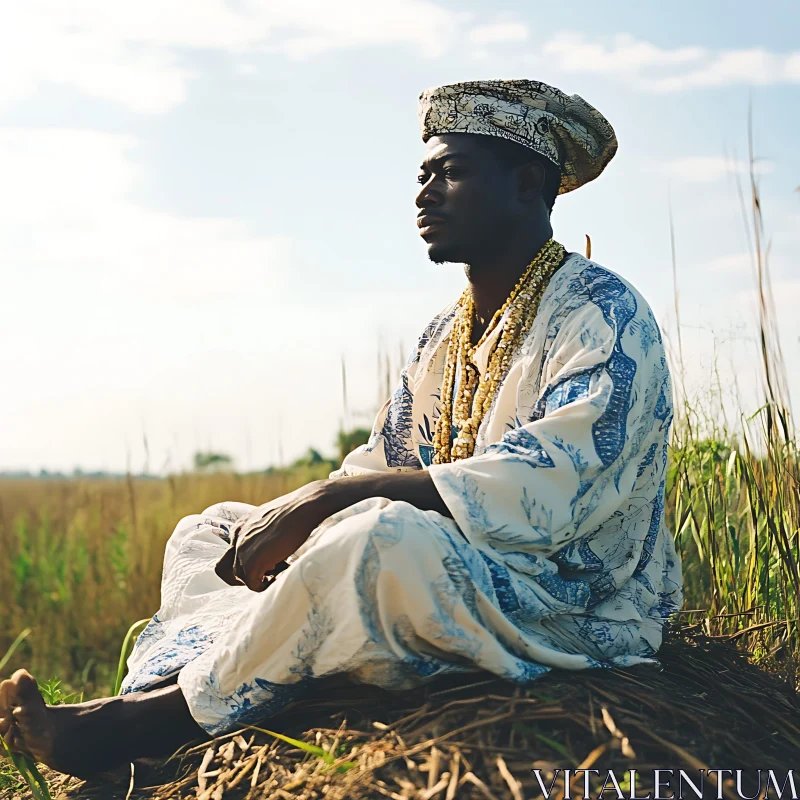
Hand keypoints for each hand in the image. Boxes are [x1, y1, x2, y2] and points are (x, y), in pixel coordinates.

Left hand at [215, 480, 336, 591]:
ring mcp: (242, 550)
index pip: (232, 553)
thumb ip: (264, 532)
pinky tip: (279, 577)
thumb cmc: (296, 510)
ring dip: (258, 579)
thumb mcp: (272, 519)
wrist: (304, 507)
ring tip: (279, 572)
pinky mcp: (252, 562)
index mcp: (241, 526)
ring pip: (240, 577)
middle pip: (227, 568)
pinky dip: (264, 586)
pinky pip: (252, 584)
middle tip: (268, 572)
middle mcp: (237, 537)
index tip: (269, 561)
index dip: (248, 561)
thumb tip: (272, 546)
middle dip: (247, 574)